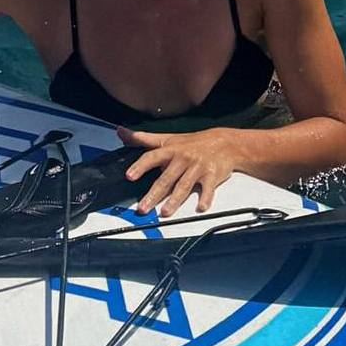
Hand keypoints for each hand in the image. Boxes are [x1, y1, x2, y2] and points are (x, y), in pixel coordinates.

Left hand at [118, 126, 234, 216]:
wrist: (224, 143)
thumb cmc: (192, 143)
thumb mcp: (167, 138)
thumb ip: (143, 139)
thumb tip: (121, 132)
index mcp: (170, 150)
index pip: (152, 157)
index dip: (140, 166)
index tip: (130, 175)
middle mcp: (183, 158)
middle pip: (166, 178)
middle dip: (154, 194)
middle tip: (143, 208)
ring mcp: (197, 167)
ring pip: (184, 186)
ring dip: (174, 200)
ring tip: (164, 212)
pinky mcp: (212, 176)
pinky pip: (208, 189)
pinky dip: (205, 198)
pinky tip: (200, 207)